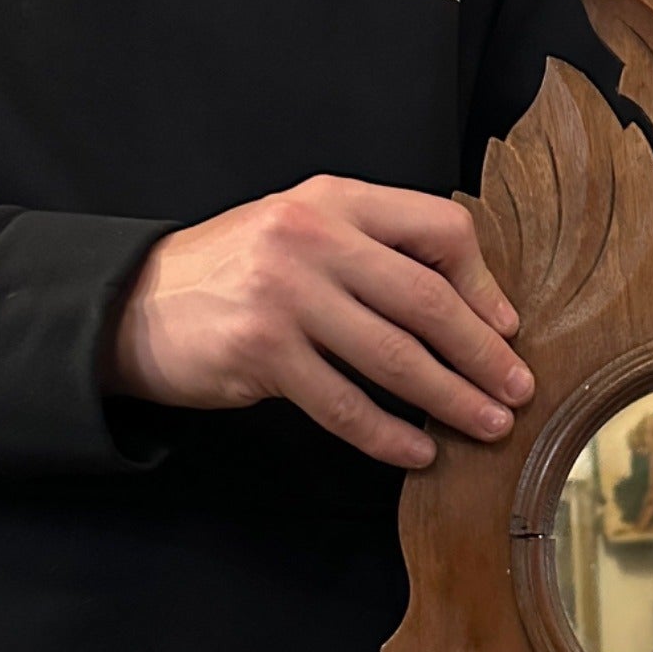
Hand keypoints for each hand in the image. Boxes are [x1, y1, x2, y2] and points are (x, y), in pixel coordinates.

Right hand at [104, 175, 530, 468]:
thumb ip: (377, 253)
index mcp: (334, 199)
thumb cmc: (238, 276)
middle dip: (482, 354)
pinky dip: (391, 435)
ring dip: (451, 399)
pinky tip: (419, 452)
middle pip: (426, 300)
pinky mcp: (261, 350)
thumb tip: (474, 308)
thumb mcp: (306, 235)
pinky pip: (347, 404)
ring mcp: (284, 293)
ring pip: (394, 357)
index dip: (483, 284)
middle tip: (518, 391)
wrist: (135, 304)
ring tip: (487, 427)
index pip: (438, 228)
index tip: (506, 330)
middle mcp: (311, 236)